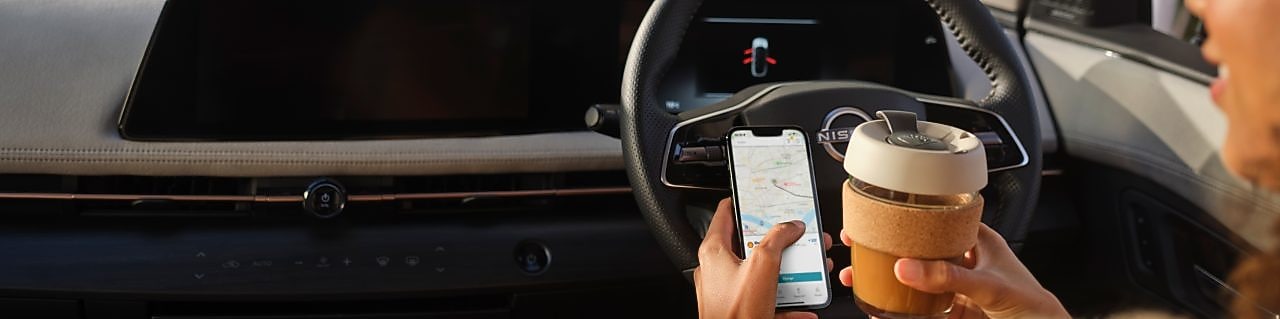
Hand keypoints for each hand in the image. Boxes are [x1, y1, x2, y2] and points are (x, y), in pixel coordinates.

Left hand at [694, 198, 833, 318]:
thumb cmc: (736, 314)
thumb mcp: (763, 265)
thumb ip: (778, 239)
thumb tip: (790, 226)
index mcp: (715, 252)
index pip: (725, 214)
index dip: (744, 201)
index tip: (761, 196)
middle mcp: (717, 270)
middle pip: (750, 246)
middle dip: (777, 241)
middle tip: (795, 235)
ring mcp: (728, 293)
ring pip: (761, 274)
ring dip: (786, 271)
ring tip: (806, 267)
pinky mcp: (740, 312)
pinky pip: (766, 303)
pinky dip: (786, 304)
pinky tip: (804, 308)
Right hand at [837, 224, 1068, 318]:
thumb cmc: (1035, 306)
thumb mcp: (991, 286)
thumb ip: (950, 277)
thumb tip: (908, 268)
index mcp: (977, 241)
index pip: (939, 217)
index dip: (909, 214)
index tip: (879, 215)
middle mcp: (965, 261)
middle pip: (921, 249)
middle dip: (890, 247)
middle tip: (861, 243)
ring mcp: (958, 288)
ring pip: (917, 278)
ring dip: (890, 278)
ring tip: (862, 274)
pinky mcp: (954, 314)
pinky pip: (922, 308)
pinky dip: (902, 308)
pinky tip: (885, 307)